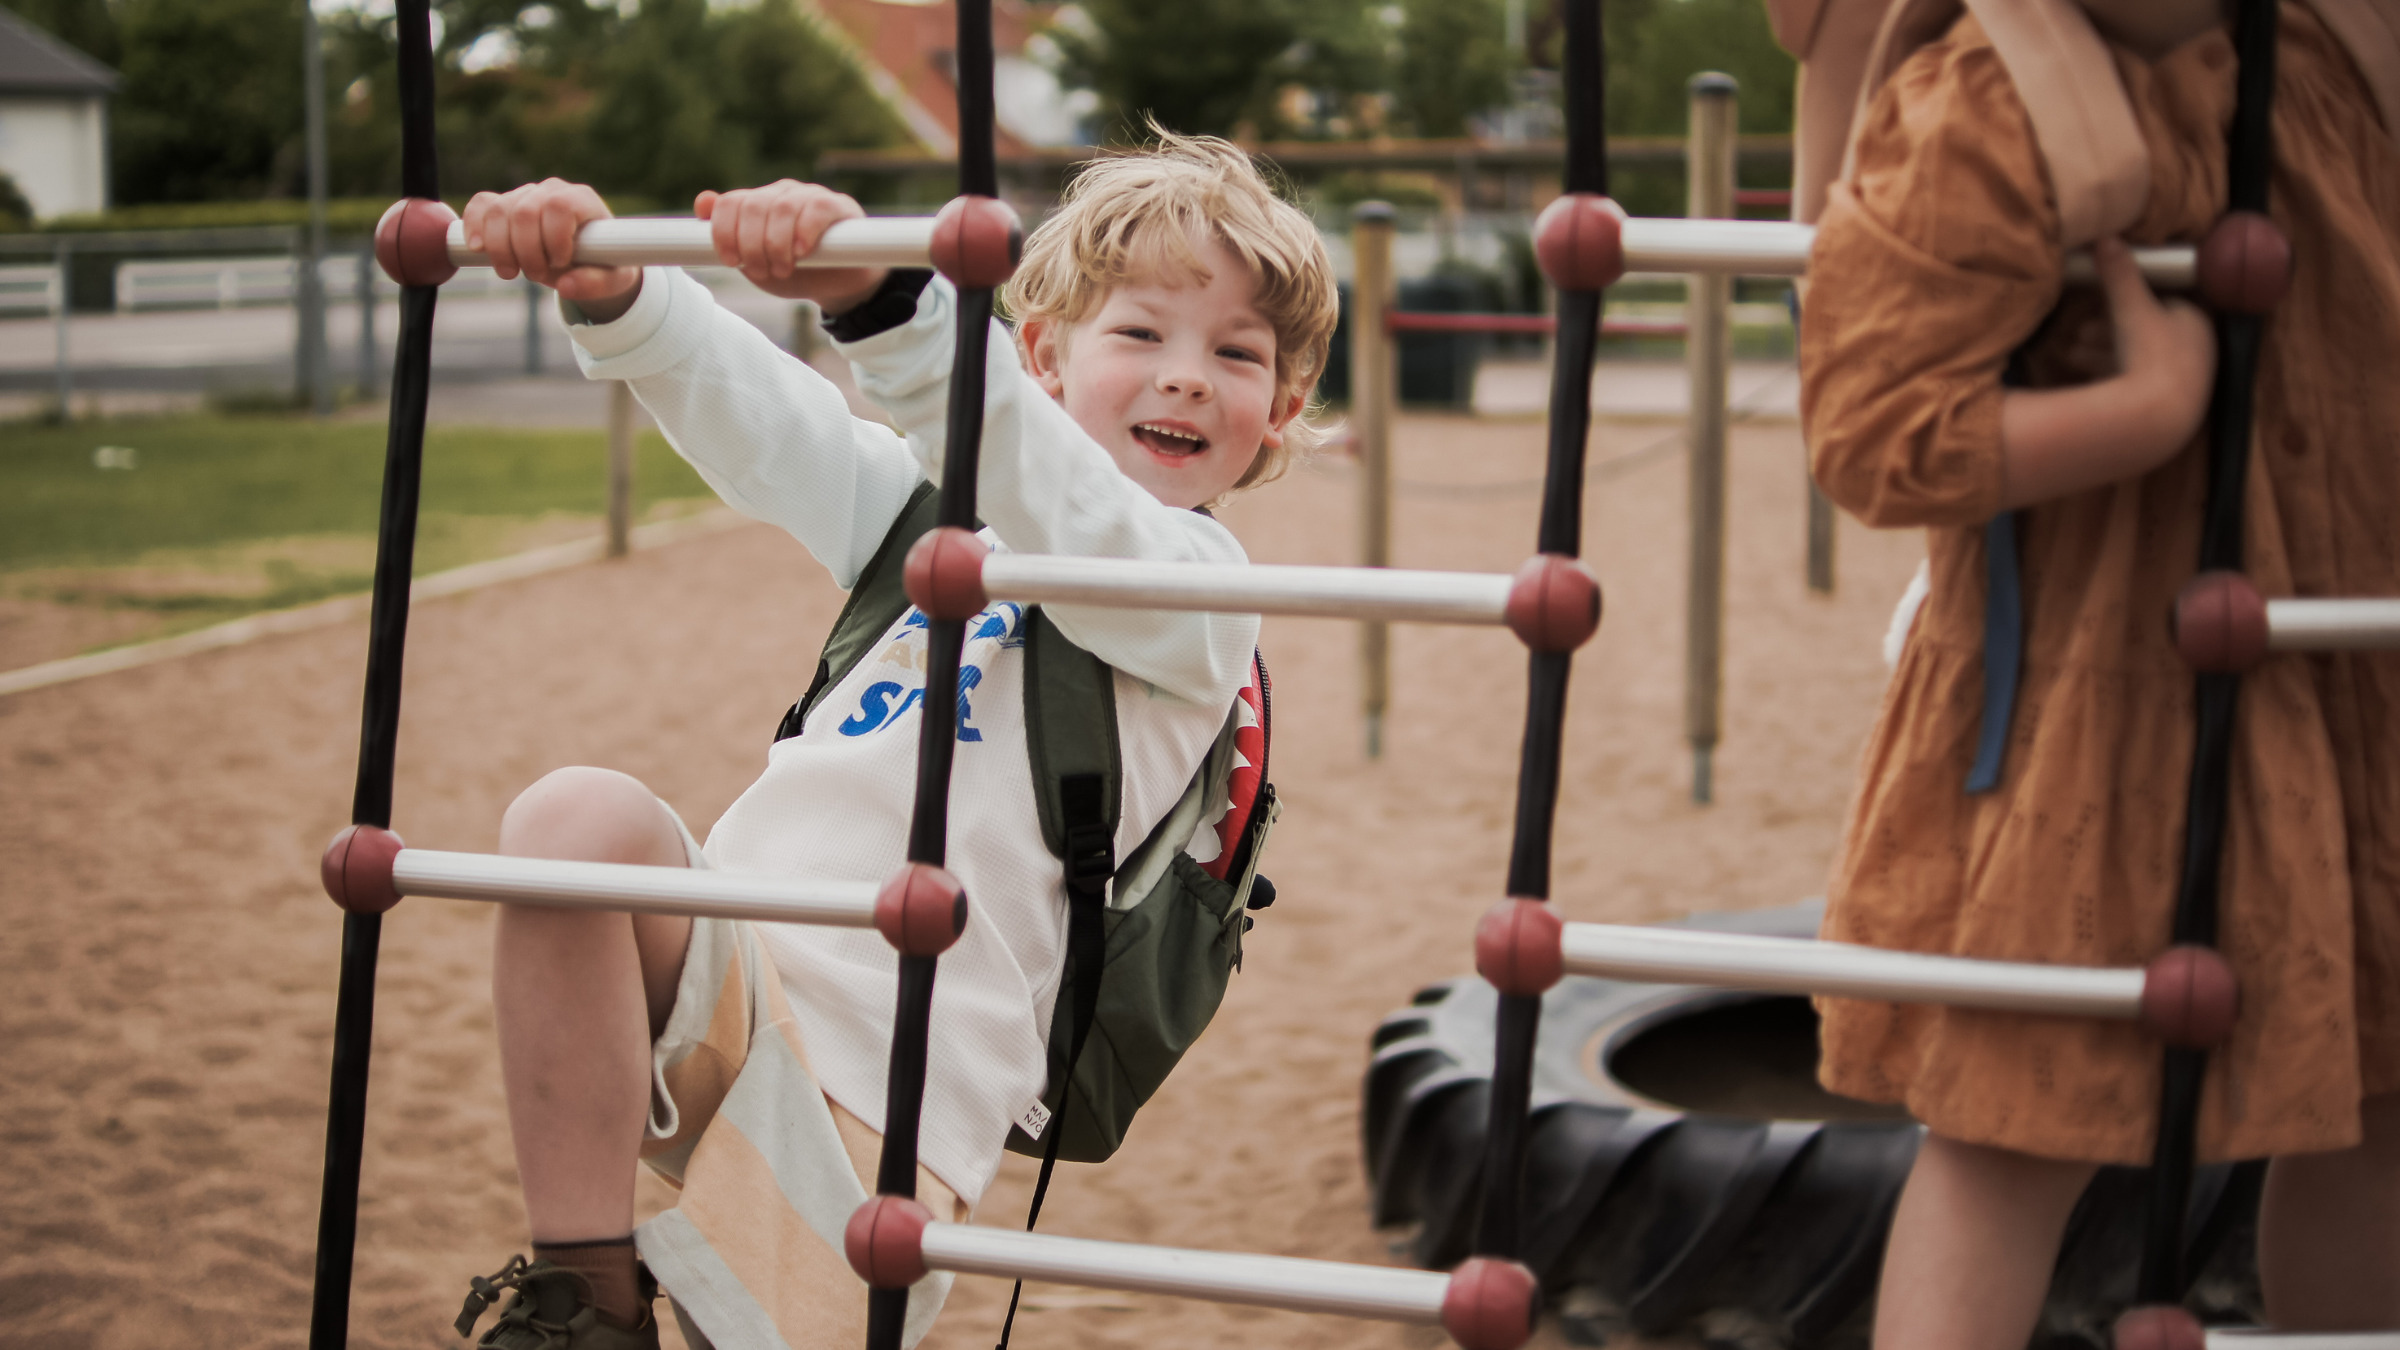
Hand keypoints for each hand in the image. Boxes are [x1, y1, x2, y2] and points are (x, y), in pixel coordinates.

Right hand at [462, 179, 641, 321]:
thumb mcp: (614, 280)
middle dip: (526, 251)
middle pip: (524, 212)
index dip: (555, 237)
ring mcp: (526, 195)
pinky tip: (477, 249)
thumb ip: (596, 284)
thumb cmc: (604, 266)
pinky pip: (481, 205)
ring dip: (500, 248)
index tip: (561, 262)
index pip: (559, 206)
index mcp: (583, 200)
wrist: (588, 261)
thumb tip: (565, 286)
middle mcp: (552, 191)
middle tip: (536, 276)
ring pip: (498, 211)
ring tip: (511, 272)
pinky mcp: (504, 204)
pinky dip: (474, 226)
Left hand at [695, 181, 887, 313]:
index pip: (730, 203)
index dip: (724, 232)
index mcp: (757, 205)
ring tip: (783, 269)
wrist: (841, 286)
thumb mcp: (757, 265)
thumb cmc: (797, 273)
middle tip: (761, 271)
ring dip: (776, 244)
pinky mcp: (838, 205)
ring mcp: (808, 196)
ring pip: (782, 208)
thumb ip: (730, 240)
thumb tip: (702, 203)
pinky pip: (815, 208)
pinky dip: (804, 231)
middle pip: (753, 206)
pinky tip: (802, 252)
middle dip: (752, 245)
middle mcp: (780, 194)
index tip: (731, 262)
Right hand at [2094, 236, 2215, 461]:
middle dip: (2110, 331)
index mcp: (2195, 322)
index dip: (2132, 301)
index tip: (2106, 304)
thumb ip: (2119, 273)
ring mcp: (2181, 383)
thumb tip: (2106, 236)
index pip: (2166, 304)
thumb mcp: (2130, 306)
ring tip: (2073, 354)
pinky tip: (2089, 380)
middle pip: (2148, 334)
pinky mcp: (2165, 409)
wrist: (2159, 416)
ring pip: (2138, 361)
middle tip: (2081, 330)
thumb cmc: (2151, 353)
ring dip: (2104, 355)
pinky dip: (2111, 380)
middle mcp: (2195, 351)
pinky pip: (2136, 388)